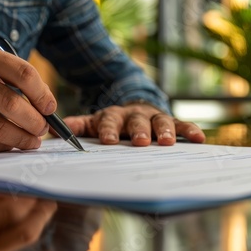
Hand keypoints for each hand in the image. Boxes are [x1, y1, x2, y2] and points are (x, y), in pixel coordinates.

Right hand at [0, 45, 56, 151]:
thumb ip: (16, 84)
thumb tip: (49, 111)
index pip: (23, 73)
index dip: (43, 94)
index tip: (50, 108)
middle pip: (14, 104)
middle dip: (36, 121)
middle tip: (43, 128)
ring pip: (2, 129)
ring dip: (24, 139)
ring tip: (32, 140)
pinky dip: (5, 146)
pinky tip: (9, 143)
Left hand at [61, 103, 204, 145]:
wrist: (133, 107)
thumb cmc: (112, 122)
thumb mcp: (93, 122)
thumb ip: (78, 126)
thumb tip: (50, 129)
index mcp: (112, 115)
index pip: (108, 121)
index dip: (108, 130)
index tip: (107, 141)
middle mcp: (133, 114)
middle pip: (136, 121)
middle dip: (138, 131)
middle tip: (140, 142)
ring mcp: (152, 116)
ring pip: (159, 121)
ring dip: (164, 131)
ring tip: (168, 143)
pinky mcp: (170, 120)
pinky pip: (181, 124)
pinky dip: (190, 130)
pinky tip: (199, 138)